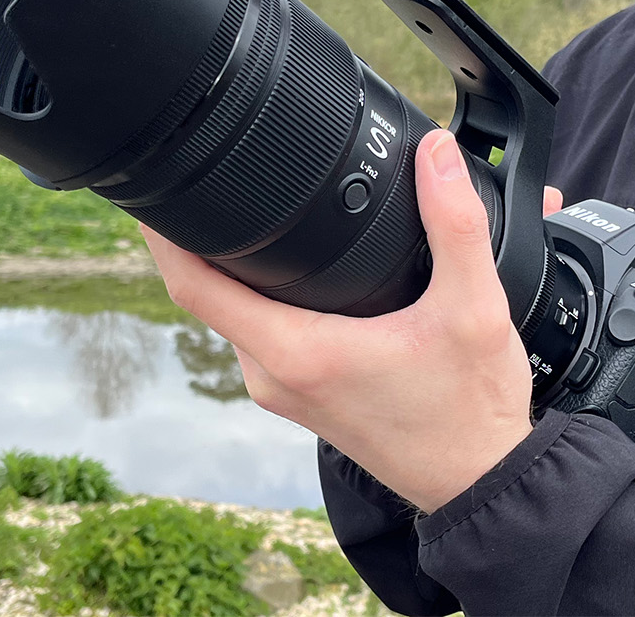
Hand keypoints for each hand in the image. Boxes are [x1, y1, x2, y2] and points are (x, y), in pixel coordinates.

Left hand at [141, 129, 563, 513]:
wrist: (480, 483)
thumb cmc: (470, 410)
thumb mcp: (475, 308)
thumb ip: (456, 223)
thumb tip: (436, 152)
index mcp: (297, 352)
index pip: (193, 287)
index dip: (163, 235)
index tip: (153, 190)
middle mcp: (274, 376)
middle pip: (206, 294)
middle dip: (199, 237)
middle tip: (201, 176)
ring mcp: (284, 390)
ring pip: (234, 315)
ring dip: (231, 267)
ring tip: (241, 209)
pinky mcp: (301, 396)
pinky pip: (258, 333)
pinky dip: (258, 295)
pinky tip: (284, 264)